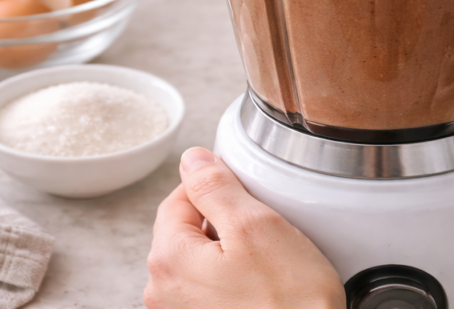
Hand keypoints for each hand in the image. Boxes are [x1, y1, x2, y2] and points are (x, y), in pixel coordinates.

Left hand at [145, 147, 344, 308]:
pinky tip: (260, 285)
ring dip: (229, 251)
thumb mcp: (255, 225)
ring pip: (200, 258)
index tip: (245, 193)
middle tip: (263, 230)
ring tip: (265, 262)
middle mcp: (163, 291)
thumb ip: (215, 186)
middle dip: (222, 221)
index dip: (214, 186)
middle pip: (187, 229)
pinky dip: (232, 278)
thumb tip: (192, 160)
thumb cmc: (290, 301)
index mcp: (168, 259)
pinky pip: (210, 286)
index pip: (179, 198)